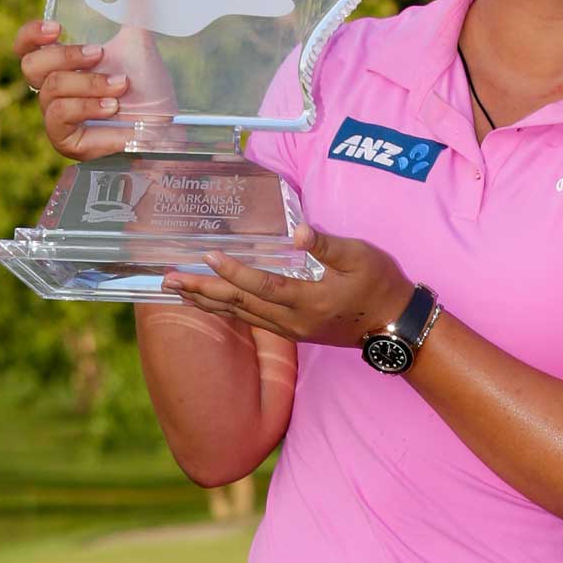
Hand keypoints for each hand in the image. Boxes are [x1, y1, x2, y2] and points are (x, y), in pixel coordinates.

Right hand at [12, 19, 133, 160]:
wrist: (166, 127)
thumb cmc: (147, 88)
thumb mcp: (141, 43)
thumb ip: (137, 5)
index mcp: (63, 64)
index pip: (26, 46)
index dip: (31, 35)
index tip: (57, 27)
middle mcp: (54, 89)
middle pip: (31, 67)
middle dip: (66, 57)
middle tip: (100, 54)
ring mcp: (57, 117)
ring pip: (50, 93)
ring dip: (88, 87)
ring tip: (120, 89)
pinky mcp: (66, 142)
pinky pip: (60, 122)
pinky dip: (89, 111)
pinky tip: (115, 112)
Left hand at [163, 225, 412, 347]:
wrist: (394, 325)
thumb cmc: (379, 285)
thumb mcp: (360, 257)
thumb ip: (327, 244)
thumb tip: (298, 231)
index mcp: (308, 300)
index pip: (262, 285)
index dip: (233, 271)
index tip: (207, 256)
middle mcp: (292, 320)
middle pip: (239, 305)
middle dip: (202, 292)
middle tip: (168, 280)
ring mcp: (290, 329)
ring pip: (240, 316)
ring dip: (207, 303)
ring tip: (177, 293)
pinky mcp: (292, 331)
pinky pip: (250, 320)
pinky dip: (225, 310)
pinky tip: (210, 303)